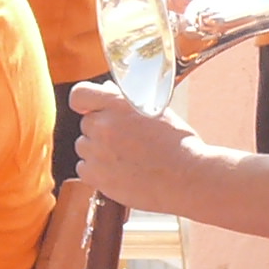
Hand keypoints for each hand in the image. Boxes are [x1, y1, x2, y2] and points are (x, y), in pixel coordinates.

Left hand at [66, 81, 216, 213]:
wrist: (188, 178)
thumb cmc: (179, 145)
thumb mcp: (157, 111)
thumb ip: (126, 101)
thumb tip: (107, 90)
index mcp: (118, 104)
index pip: (80, 95)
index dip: (84, 103)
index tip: (91, 110)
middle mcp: (104, 125)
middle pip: (86, 124)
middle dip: (100, 131)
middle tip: (125, 142)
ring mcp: (98, 152)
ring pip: (84, 147)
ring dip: (98, 152)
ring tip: (126, 159)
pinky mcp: (97, 176)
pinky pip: (84, 169)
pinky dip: (97, 172)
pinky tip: (119, 172)